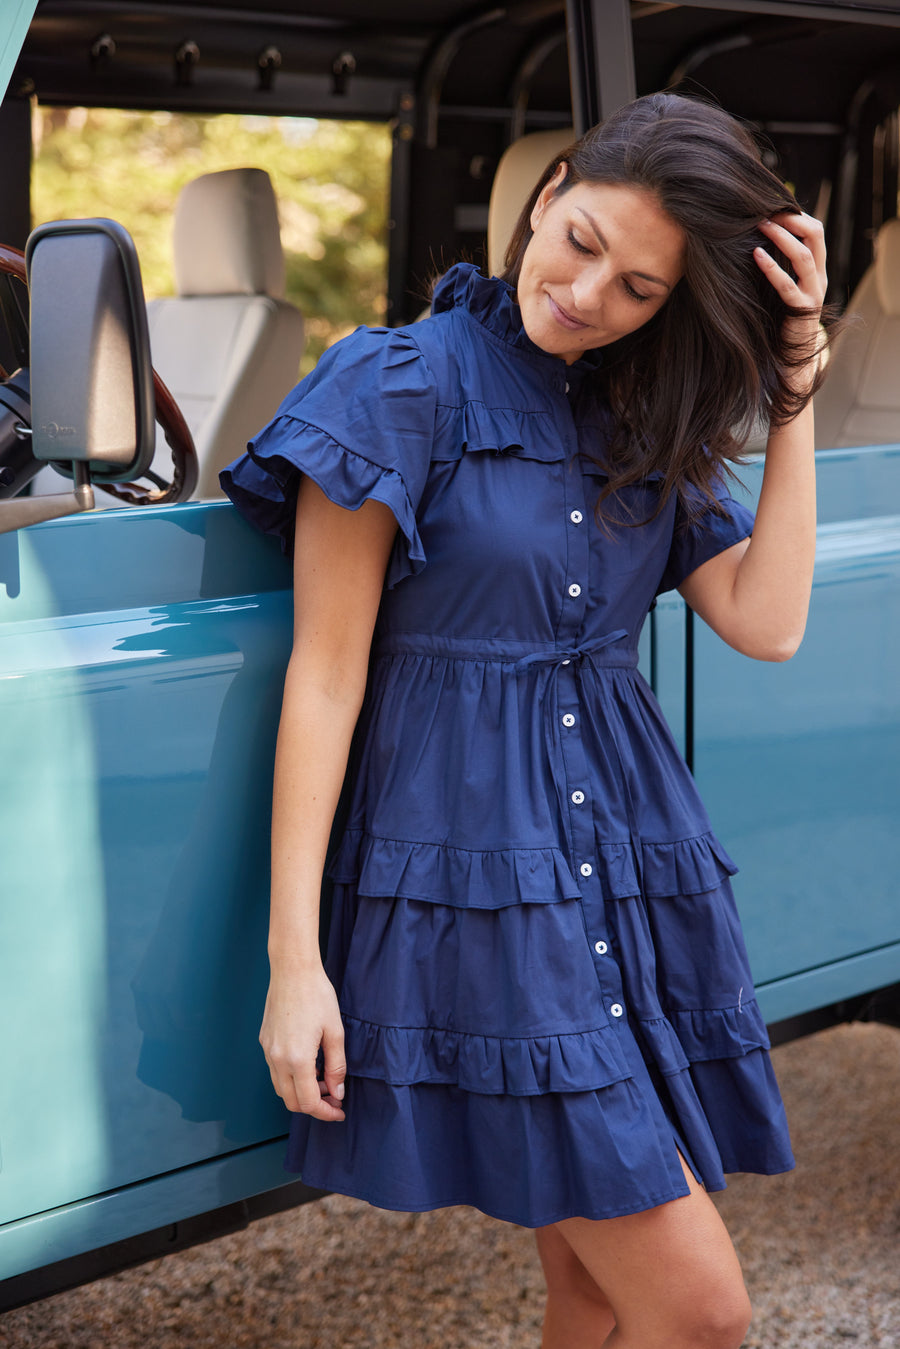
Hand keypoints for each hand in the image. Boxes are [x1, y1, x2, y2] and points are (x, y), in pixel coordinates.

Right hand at [260, 964, 346, 1120]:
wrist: (292, 970)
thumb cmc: (317, 996)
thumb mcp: (335, 1032)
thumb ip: (336, 1066)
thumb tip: (337, 1093)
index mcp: (297, 1059)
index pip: (308, 1103)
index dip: (325, 1112)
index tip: (339, 1111)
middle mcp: (277, 1060)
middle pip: (291, 1101)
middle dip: (314, 1106)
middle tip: (334, 1097)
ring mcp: (268, 1051)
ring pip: (281, 1089)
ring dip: (301, 1093)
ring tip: (323, 1081)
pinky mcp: (264, 1042)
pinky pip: (275, 1072)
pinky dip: (291, 1079)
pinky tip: (308, 1066)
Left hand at [754, 211, 827, 396]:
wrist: (791, 357)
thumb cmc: (779, 318)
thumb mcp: (780, 286)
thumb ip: (776, 265)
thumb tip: (752, 238)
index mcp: (816, 268)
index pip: (814, 230)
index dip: (795, 215)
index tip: (771, 206)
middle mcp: (819, 277)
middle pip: (815, 235)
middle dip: (791, 219)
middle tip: (765, 210)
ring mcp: (813, 294)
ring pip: (804, 256)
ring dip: (782, 237)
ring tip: (761, 225)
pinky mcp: (801, 311)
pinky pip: (788, 285)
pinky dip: (772, 268)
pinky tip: (756, 255)